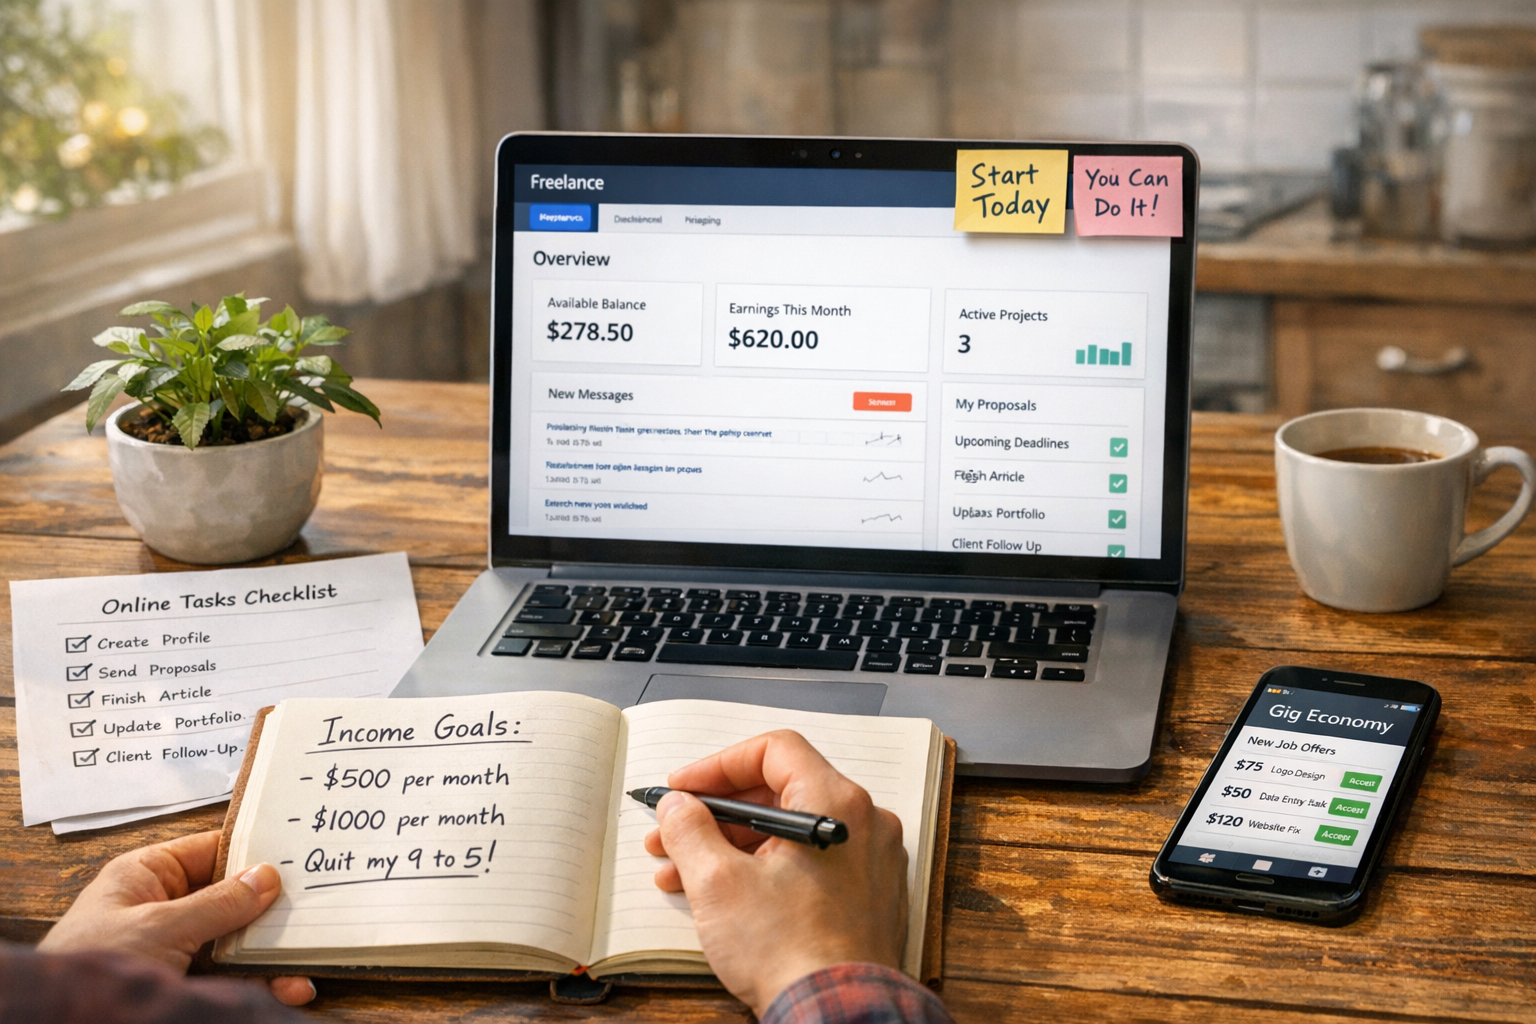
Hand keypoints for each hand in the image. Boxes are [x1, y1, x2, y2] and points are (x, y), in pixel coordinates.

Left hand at [38, 830, 314, 1006]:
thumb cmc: (93, 965)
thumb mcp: (159, 927)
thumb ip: (216, 903)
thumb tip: (266, 877)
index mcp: (145, 877)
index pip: (208, 850)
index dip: (252, 849)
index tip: (297, 849)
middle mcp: (163, 909)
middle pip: (230, 896)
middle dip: (271, 904)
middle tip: (315, 902)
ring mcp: (176, 950)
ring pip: (237, 940)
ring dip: (273, 948)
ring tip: (309, 950)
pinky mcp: (186, 985)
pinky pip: (234, 976)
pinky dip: (265, 981)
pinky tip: (292, 986)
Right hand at [643, 730, 907, 1016]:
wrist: (836, 1015)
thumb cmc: (791, 953)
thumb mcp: (718, 883)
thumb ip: (690, 830)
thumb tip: (678, 806)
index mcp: (835, 803)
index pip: (774, 750)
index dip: (719, 765)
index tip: (683, 788)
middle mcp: (863, 824)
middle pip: (779, 792)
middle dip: (717, 813)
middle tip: (673, 831)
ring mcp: (869, 861)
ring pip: (791, 832)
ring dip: (733, 845)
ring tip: (681, 872)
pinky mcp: (866, 896)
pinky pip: (810, 863)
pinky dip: (766, 869)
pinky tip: (721, 894)